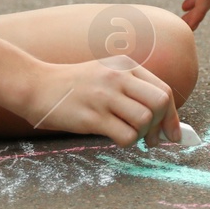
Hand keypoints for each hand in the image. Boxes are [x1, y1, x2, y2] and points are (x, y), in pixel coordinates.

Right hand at [16, 58, 180, 148]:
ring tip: (130, 137)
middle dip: (163, 125)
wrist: (36, 85)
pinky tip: (116, 138)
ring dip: (142, 135)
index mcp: (126, 66)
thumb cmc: (74, 85)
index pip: (164, 90)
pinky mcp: (92, 116)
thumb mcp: (106, 73)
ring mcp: (105, 96)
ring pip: (145, 119)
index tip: (173, 134)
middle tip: (154, 140)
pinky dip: (127, 142)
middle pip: (160, 102)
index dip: (173, 116)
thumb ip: (132, 89)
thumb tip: (162, 121)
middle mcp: (118, 77)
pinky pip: (125, 135)